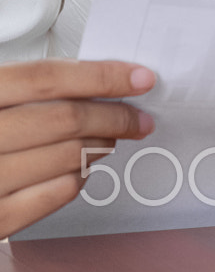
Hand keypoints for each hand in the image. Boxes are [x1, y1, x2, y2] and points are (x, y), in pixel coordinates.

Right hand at [0, 59, 155, 237]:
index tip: (139, 78)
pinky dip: (76, 180)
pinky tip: (79, 171)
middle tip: (137, 117)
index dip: (101, 76)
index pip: (45, 78)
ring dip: (99, 147)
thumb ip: (19, 89)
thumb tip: (90, 81)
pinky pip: (51, 196)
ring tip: (110, 140)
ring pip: (64, 157)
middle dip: (113, 116)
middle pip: (62, 119)